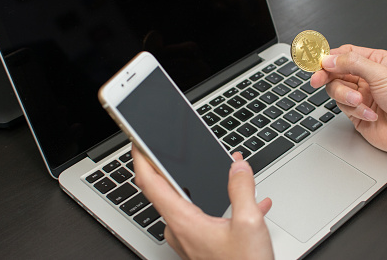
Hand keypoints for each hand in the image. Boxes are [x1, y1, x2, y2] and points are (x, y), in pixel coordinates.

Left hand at [133, 148, 273, 259]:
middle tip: (184, 149)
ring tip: (228, 173)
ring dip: (204, 185)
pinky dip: (221, 206)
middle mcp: (179, 230)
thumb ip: (241, 189)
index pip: (150, 182)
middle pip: (166, 190)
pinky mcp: (200, 246)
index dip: (141, 158)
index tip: (137, 141)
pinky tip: (247, 203)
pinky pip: (205, 218)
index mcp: (183, 221)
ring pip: (189, 203)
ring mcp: (188, 240)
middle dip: (176, 166)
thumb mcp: (249, 224)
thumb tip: (238, 166)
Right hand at [310, 44, 386, 175]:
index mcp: (375, 61)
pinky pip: (344, 108)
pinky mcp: (357, 113)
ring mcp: (361, 95)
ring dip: (346, 97)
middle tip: (317, 80)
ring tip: (360, 103)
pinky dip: (356, 111)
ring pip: (337, 90)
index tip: (316, 62)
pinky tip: (371, 114)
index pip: (345, 54)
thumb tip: (329, 59)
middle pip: (335, 72)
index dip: (329, 57)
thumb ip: (352, 64)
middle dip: (327, 77)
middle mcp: (366, 77)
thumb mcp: (381, 74)